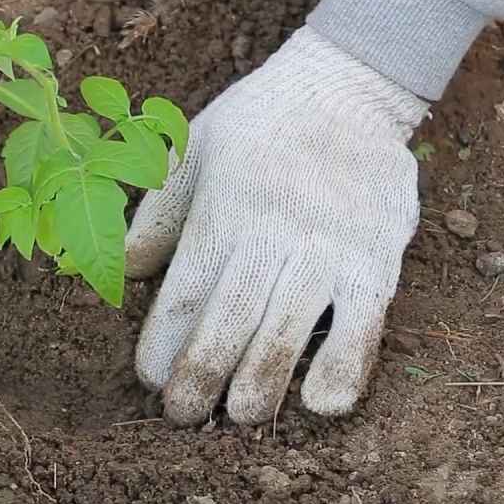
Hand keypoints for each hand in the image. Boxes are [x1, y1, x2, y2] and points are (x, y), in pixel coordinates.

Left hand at [124, 26, 428, 425]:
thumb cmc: (257, 123)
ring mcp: (331, 248)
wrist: (345, 86)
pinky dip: (343, 369)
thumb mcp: (192, 150)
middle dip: (201, 377)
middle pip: (231, 321)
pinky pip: (363, 328)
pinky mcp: (378, 260)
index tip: (151, 379)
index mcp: (224, 207)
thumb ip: (159, 212)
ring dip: (261, 385)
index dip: (164, 344)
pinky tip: (320, 403)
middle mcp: (276, 231)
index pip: (185, 292)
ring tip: (241, 417)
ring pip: (289, 333)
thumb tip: (125, 270)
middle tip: (183, 415)